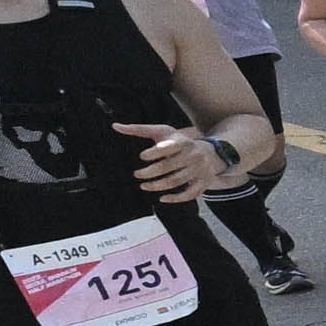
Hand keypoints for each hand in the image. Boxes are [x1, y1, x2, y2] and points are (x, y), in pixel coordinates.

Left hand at [113, 118, 234, 201]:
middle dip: (150, 172)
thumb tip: (115, 126)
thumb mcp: (162, 132)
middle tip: (137, 175)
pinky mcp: (203, 183)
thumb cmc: (179, 142)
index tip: (142, 156)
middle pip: (169, 166)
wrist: (210, 153)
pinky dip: (176, 198)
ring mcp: (199, 170)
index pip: (169, 147)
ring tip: (144, 186)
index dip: (155, 152)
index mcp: (181, 142)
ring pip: (177, 181)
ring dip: (158, 186)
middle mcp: (192, 156)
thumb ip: (139, 129)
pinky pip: (190, 194)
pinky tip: (162, 198)